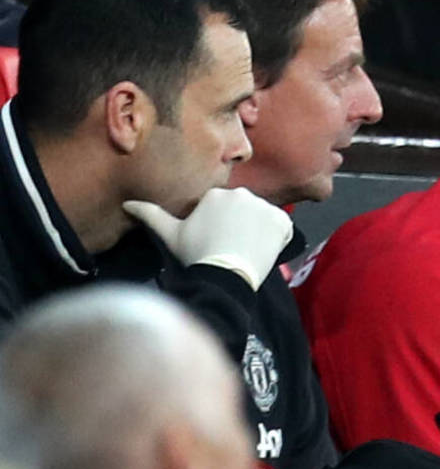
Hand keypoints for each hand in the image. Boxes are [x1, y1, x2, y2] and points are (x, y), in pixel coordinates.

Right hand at [124, 187, 293, 290]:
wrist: (225, 275)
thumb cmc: (197, 255)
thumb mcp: (170, 234)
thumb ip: (151, 215)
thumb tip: (128, 203)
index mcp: (216, 194)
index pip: (223, 206)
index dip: (221, 225)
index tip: (217, 240)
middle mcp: (242, 194)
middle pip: (244, 209)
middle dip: (240, 225)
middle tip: (232, 247)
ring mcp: (264, 206)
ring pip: (263, 217)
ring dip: (258, 230)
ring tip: (246, 250)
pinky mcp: (282, 221)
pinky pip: (282, 226)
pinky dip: (277, 237)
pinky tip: (263, 250)